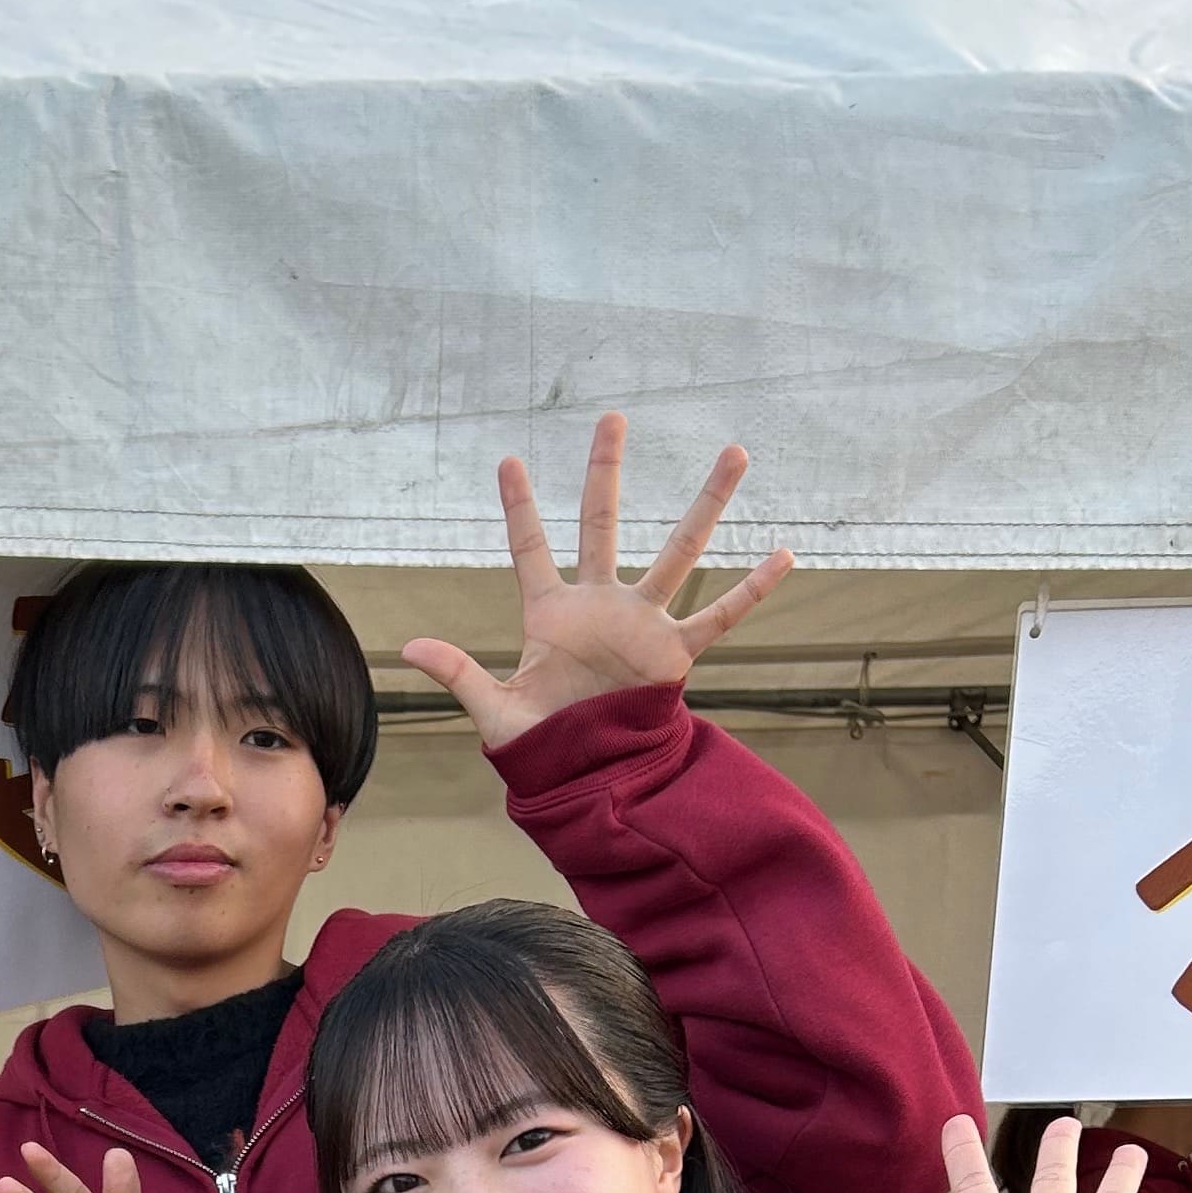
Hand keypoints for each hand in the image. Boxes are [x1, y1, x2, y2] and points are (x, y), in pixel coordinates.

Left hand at [400, 412, 793, 748]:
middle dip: (604, 472)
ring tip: (734, 454)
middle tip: (611, 416)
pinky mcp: (674, 653)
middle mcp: (600, 605)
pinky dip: (751, 590)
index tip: (509, 460)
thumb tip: (408, 648)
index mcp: (551, 614)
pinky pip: (721, 616)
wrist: (587, 776)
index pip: (531, 549)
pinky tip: (783, 555)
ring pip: (680, 552)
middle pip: (602, 523)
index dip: (519, 507)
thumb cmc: (540, 745)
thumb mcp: (493, 710)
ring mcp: (641, 623)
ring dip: (706, 504)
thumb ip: (457, 673)